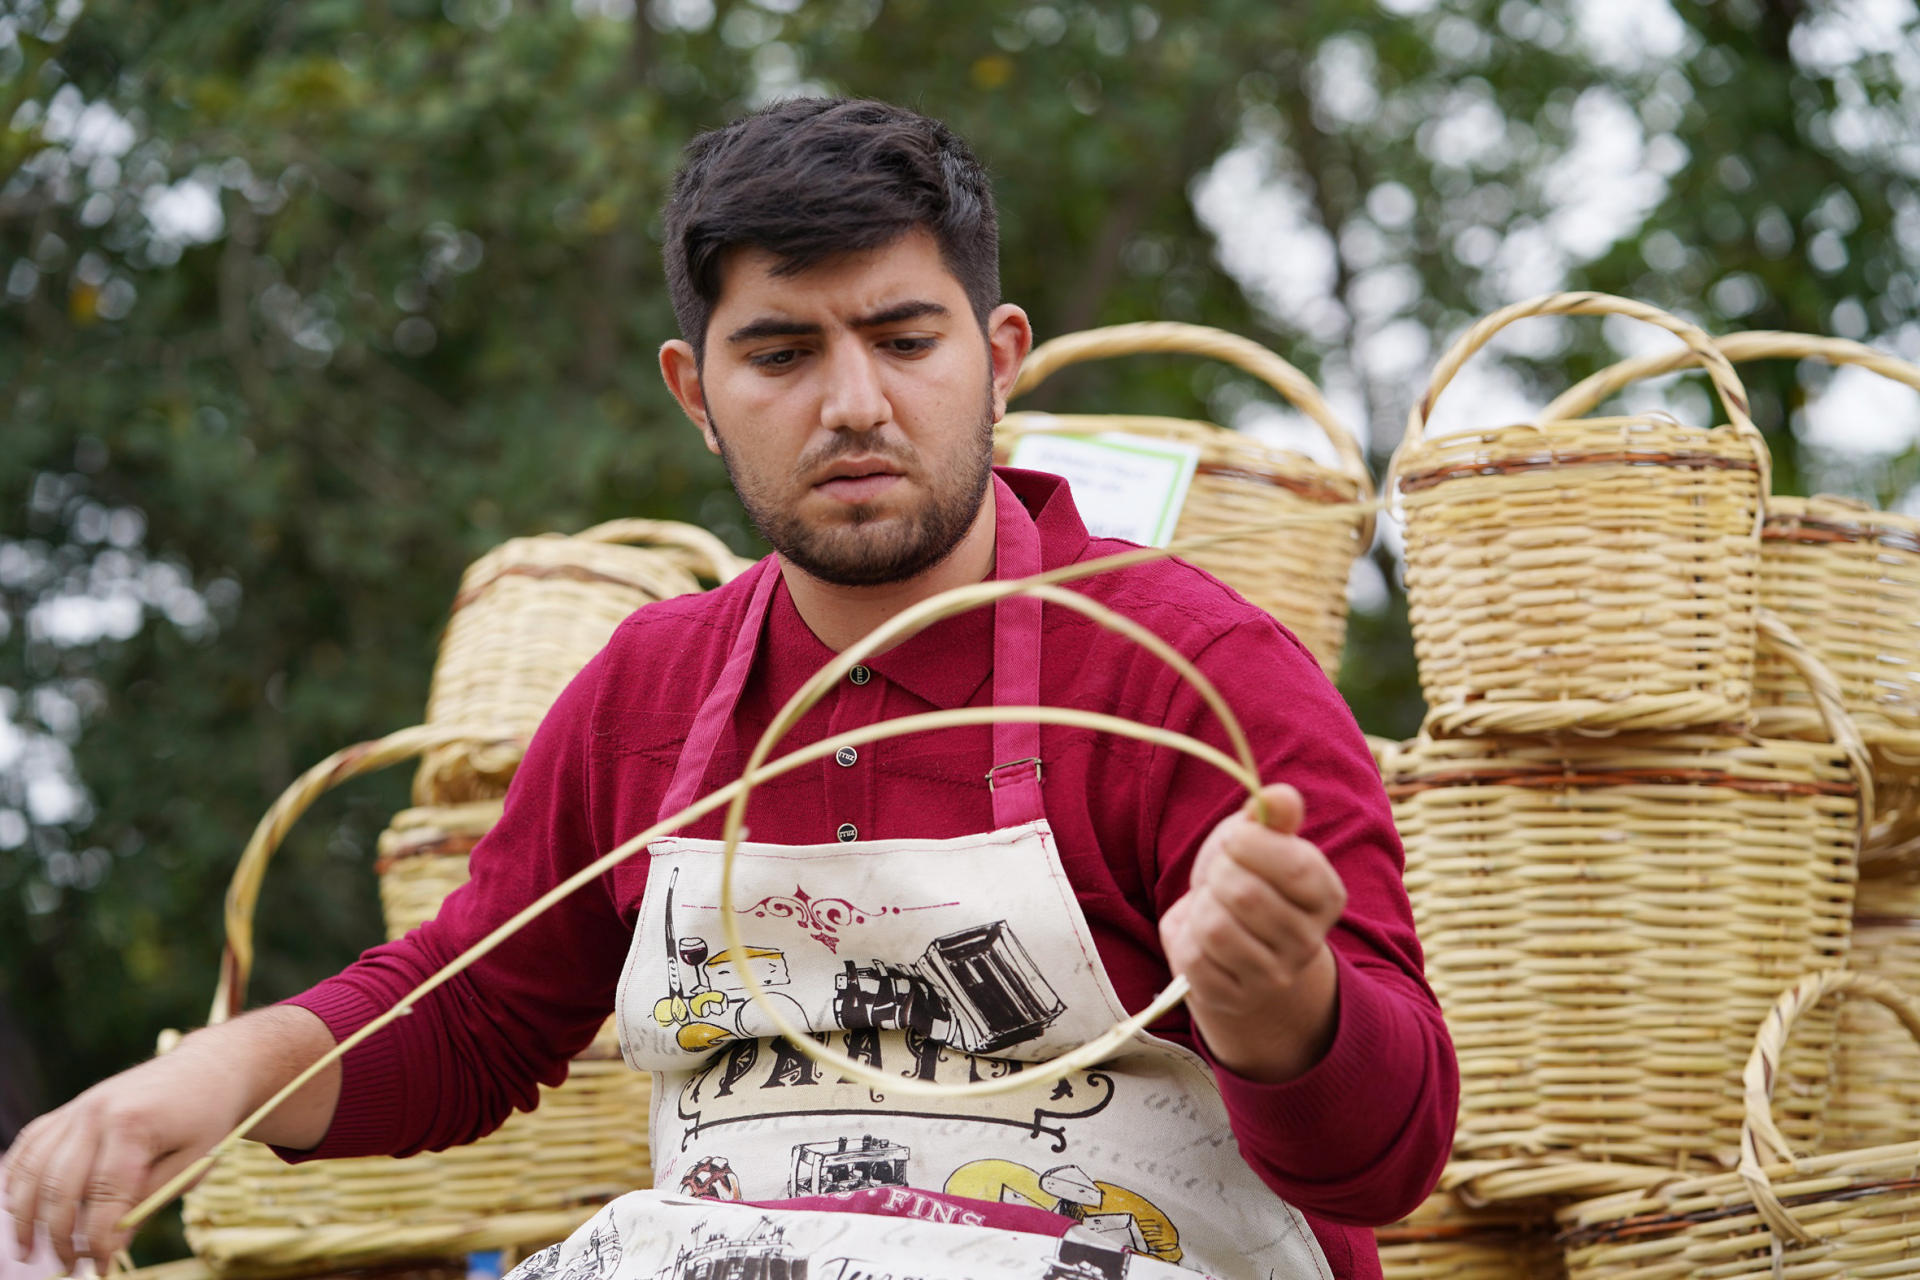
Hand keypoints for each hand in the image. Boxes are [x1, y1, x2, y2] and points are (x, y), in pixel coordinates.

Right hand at [4, 1006, 337, 1274]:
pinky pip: (30, 1145)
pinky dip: (18, 1178)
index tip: (100, 1269)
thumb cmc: (206, 1119)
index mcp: (133, 1124)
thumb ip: (148, 1200)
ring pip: (34, 1168)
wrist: (207, 1069)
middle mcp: (96, 1113)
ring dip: (26, 1215)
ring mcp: (78, 1108)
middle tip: (67, 1266)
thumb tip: (109, 1243)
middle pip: (60, 1185)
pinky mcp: (70, 1109)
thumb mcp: (193, 1163)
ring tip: (30, 1250)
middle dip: (59, 1235)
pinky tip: (17, 1208)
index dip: (99, 1238)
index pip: (105, 1194)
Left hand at [1158, 782, 1345, 1083]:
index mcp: (1327, 896)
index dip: (1253, 845)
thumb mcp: (1261, 840)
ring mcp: (1273, 977)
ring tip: (1212, 906)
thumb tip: (1278, 795)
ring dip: (1200, 907)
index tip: (1234, 839)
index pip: (1297, 867)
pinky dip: (1187, 940)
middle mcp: (1308, 942)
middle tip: (1219, 876)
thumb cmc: (1250, 879)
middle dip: (1217, 873)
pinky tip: (1202, 938)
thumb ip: (1272, 815)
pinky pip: (1194, 960)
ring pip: (1216, 928)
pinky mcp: (1233, 998)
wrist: (1234, 947)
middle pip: (1246, 894)